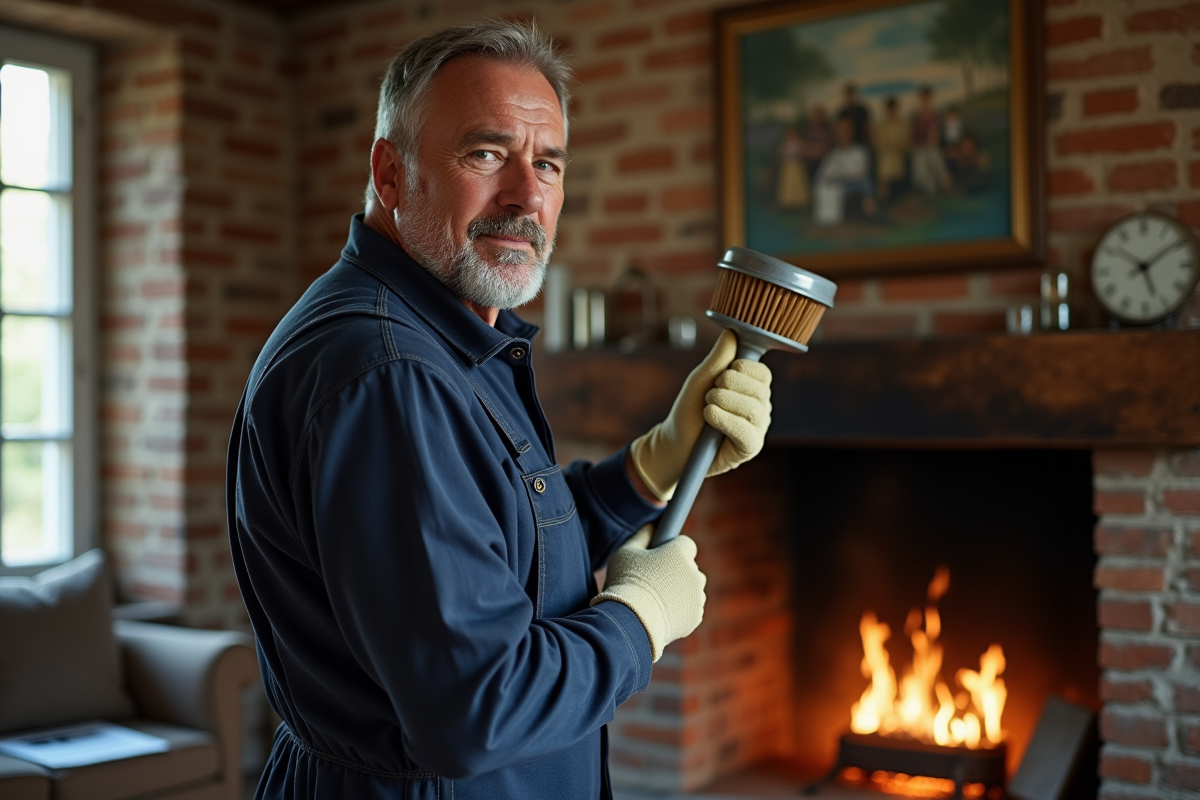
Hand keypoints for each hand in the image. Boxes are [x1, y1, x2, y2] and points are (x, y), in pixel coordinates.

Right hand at [591, 525, 705, 661]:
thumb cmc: (625, 583)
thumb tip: (652, 525)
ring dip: (679, 591)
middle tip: (654, 581)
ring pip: (691, 589)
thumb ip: (642, 535)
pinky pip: (690, 608)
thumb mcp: (626, 552)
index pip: (686, 544)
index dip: (673, 549)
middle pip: (689, 567)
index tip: (661, 557)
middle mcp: (694, 573)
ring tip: (655, 600)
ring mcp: (697, 597)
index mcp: (680, 553)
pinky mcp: (695, 617)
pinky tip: (661, 613)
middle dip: (676, 571)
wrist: (630, 622)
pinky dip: (680, 610)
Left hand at [629, 330, 771, 500]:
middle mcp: (759, 408)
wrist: (674, 442)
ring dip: (724, 401)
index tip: (722, 374)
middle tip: (710, 392)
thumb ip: (717, 358)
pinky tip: (709, 416)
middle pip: (760, 389)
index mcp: (751, 389)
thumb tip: (732, 332)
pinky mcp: (750, 448)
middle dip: (729, 385)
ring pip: (754, 409)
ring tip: (707, 405)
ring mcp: (757, 429)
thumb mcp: (700, 379)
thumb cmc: (689, 410)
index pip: (762, 372)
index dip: (743, 369)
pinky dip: (725, 420)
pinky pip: (747, 432)